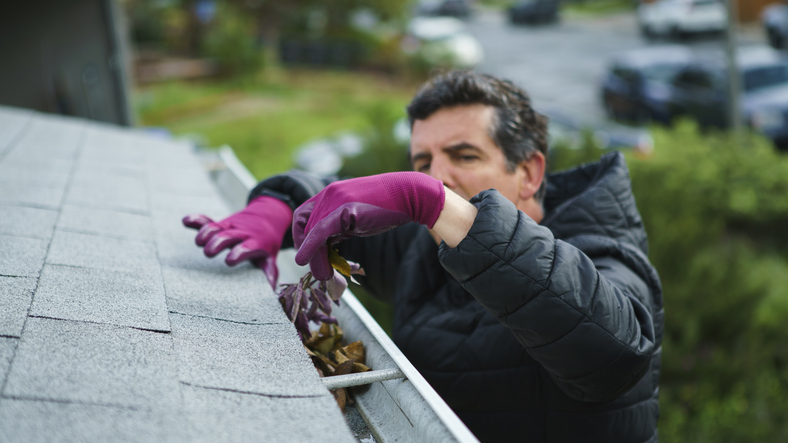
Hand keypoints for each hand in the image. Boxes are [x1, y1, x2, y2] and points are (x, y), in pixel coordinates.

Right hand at [182, 196, 292, 287]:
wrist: (267, 217)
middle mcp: (241, 234)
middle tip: (209, 253)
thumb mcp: (270, 257)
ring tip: (198, 242)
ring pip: (216, 227)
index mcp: (256, 243)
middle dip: (218, 243)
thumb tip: (271, 289)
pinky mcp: (219, 224)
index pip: (248, 247)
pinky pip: (206, 221)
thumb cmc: (266, 245)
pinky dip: (196, 221)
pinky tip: (185, 221)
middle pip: (229, 236)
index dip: (239, 252)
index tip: (229, 261)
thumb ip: (269, 271)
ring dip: (206, 233)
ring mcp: (229, 228)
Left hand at [293, 172, 444, 279]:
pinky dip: (310, 247)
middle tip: (314, 267)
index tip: (307, 253)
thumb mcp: (356, 219)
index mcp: (329, 193)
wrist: (408, 194)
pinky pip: (319, 231)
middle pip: (302, 224)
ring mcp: (335, 199)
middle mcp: (328, 194)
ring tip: (323, 274)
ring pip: (311, 231)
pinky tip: (305, 261)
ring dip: (313, 256)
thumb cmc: (386, 208)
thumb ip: (339, 230)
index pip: (302, 215)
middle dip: (304, 248)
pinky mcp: (344, 209)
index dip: (301, 237)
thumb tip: (326, 249)